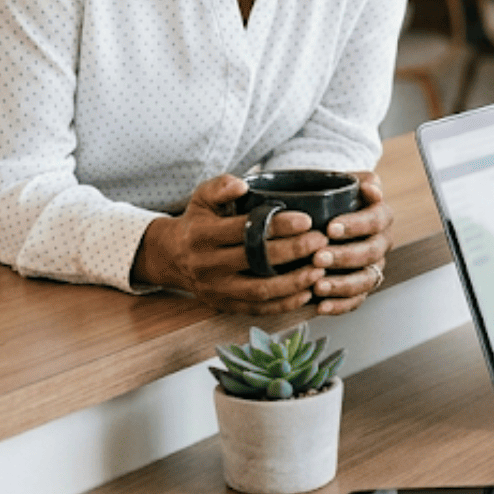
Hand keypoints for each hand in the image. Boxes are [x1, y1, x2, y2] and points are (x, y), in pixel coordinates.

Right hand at [132, 171, 384, 316]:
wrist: (172, 257)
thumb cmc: (198, 222)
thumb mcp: (201, 197)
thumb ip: (220, 186)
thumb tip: (242, 184)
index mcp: (202, 235)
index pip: (245, 230)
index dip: (278, 226)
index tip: (307, 221)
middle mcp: (207, 264)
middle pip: (256, 261)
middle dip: (293, 252)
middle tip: (321, 242)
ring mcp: (216, 289)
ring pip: (259, 291)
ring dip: (293, 283)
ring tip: (319, 270)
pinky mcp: (224, 306)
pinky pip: (257, 309)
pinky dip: (284, 304)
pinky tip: (306, 293)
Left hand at [304, 170, 392, 316]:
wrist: (319, 215)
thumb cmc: (329, 197)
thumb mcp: (341, 181)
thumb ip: (357, 180)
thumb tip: (370, 187)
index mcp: (380, 216)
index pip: (377, 220)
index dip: (356, 225)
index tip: (330, 227)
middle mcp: (381, 242)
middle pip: (372, 252)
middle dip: (345, 256)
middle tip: (318, 257)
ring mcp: (372, 266)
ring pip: (366, 279)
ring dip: (342, 284)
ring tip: (318, 286)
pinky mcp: (360, 287)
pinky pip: (356, 300)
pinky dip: (339, 306)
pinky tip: (320, 305)